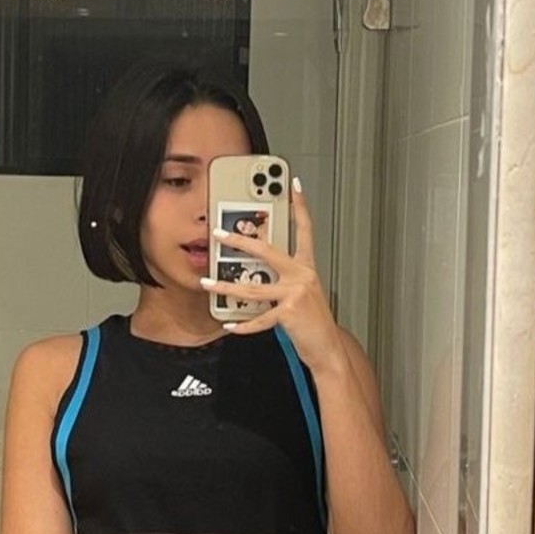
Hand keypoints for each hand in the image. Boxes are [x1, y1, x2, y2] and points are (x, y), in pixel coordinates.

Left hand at [201, 177, 344, 373]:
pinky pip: (259, 318)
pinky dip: (242, 325)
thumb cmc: (312, 321)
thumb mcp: (300, 293)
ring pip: (253, 287)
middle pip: (266, 250)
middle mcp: (302, 275)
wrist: (327, 348)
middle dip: (239, 240)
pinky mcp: (289, 313)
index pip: (304, 229)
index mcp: (306, 267)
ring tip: (207, 284)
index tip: (293, 186)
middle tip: (220, 234)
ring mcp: (296, 293)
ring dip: (226, 287)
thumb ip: (280, 280)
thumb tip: (252, 274)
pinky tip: (229, 324)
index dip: (300, 206)